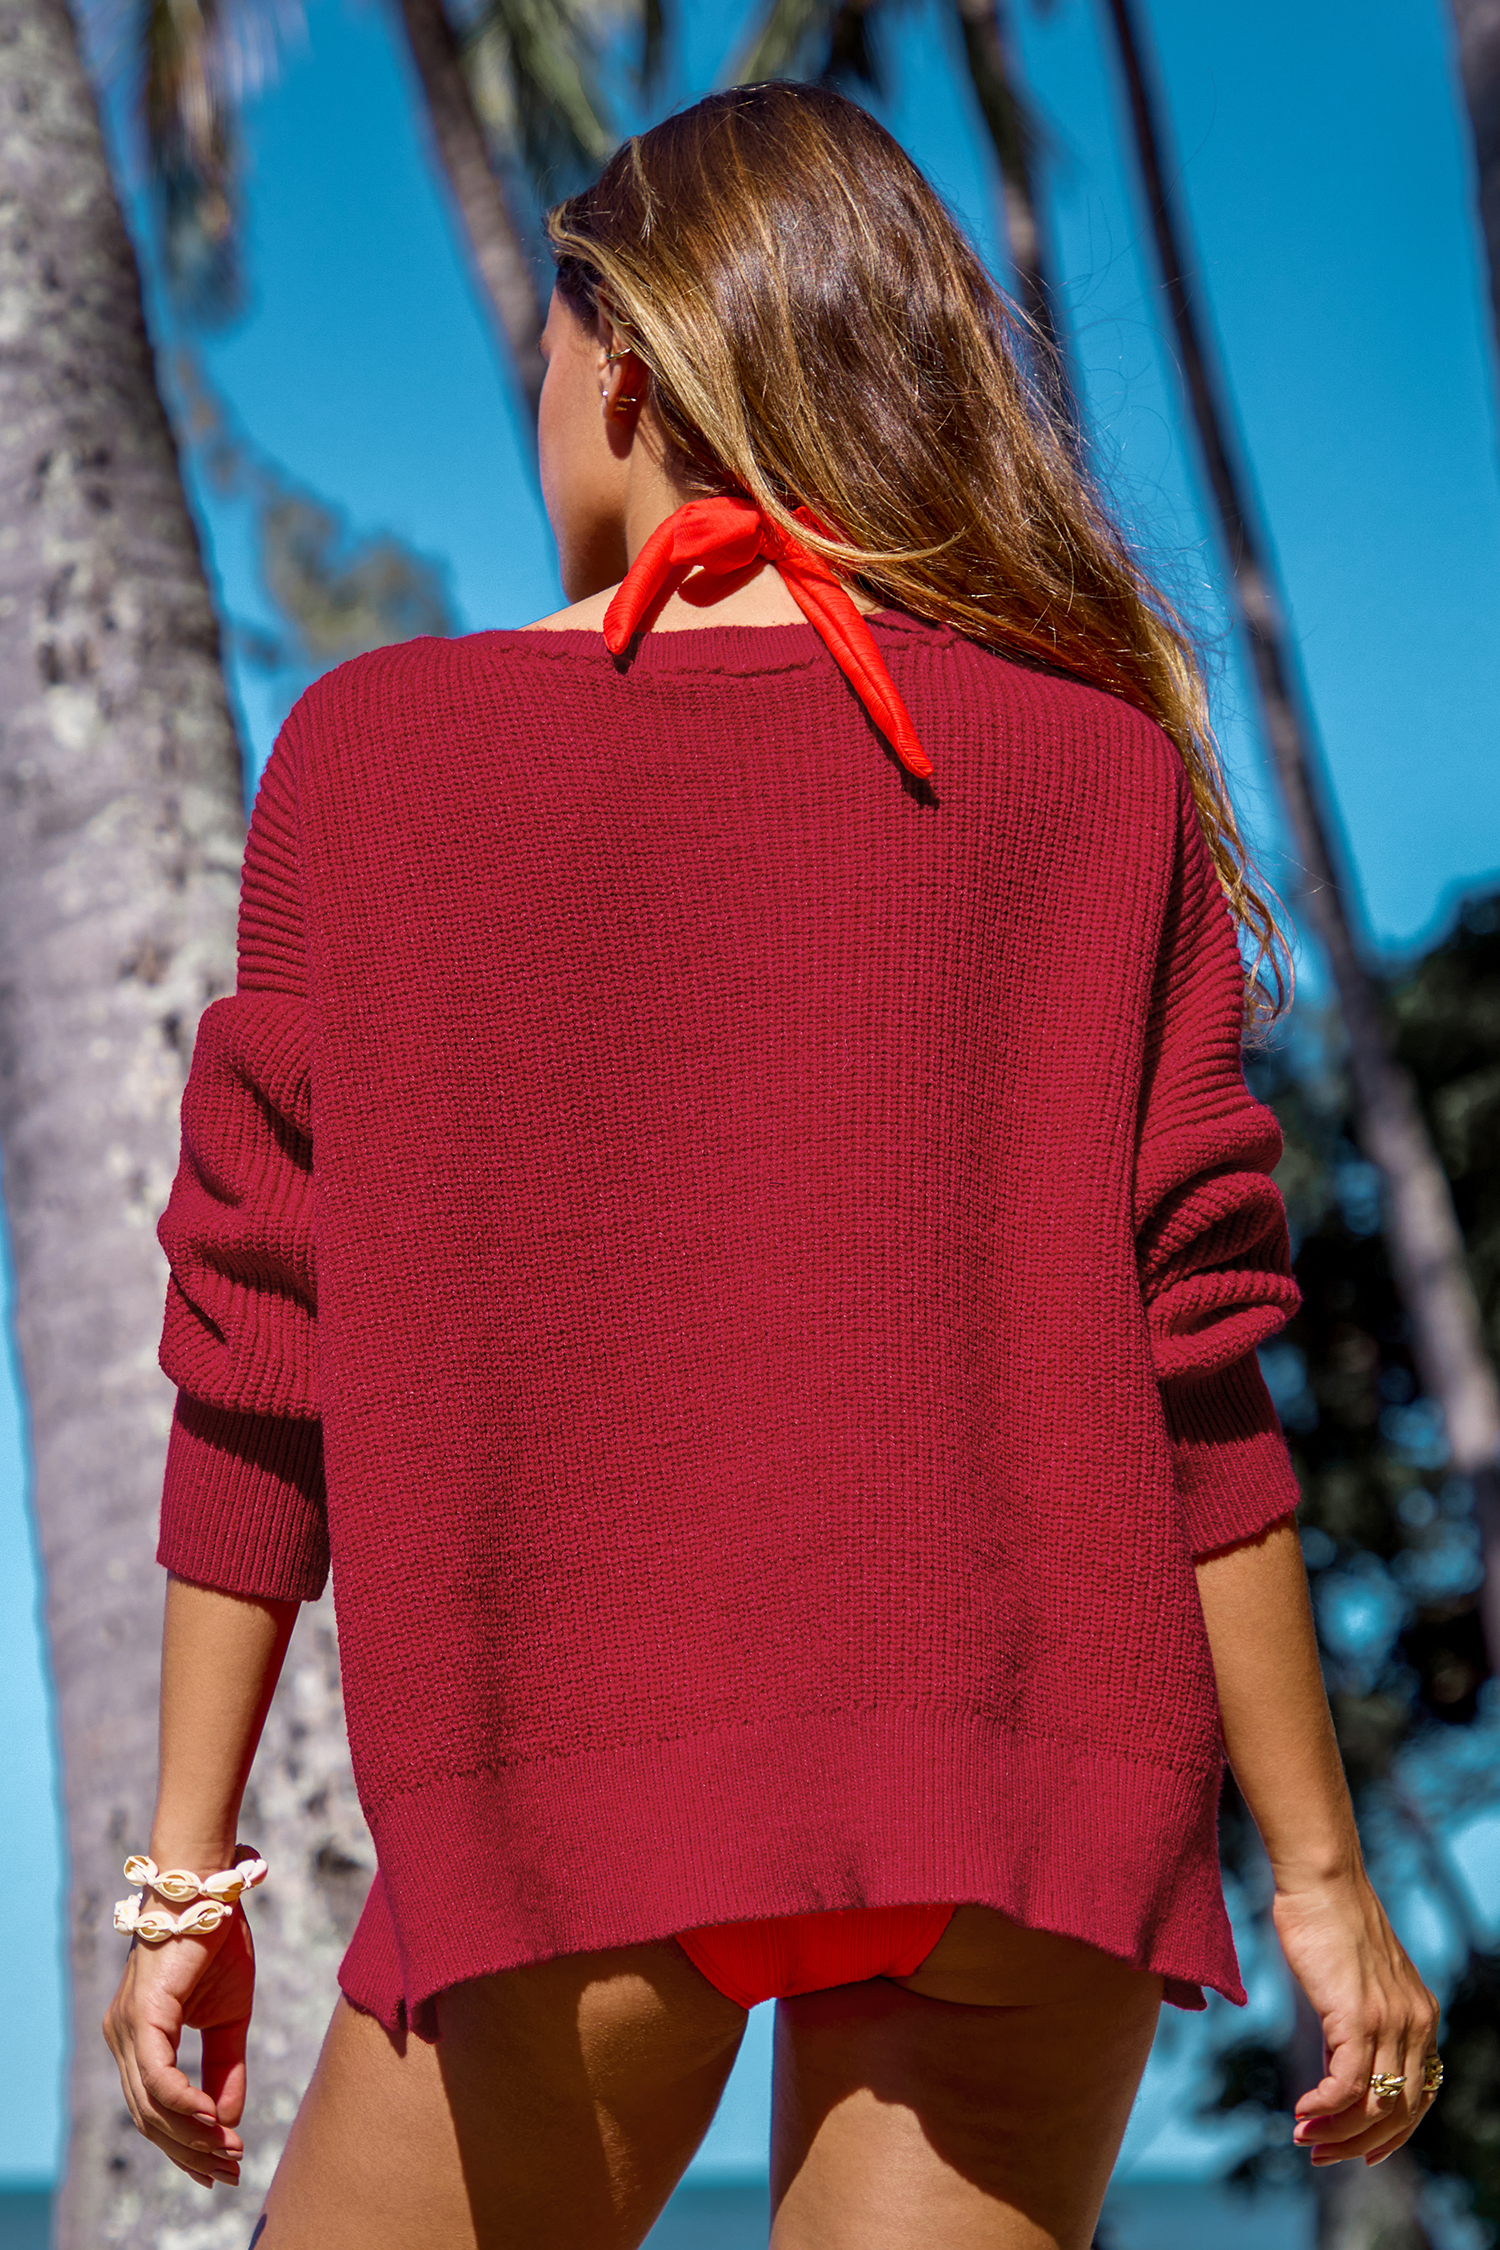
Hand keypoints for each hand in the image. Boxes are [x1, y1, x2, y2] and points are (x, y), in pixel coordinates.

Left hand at [102, 1906, 254, 2188]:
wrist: (209, 1887)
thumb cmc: (216, 1942)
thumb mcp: (229, 2017)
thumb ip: (225, 2067)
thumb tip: (227, 2121)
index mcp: (137, 2038)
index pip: (154, 2109)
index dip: (187, 2144)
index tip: (223, 2166)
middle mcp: (122, 2038)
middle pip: (150, 2119)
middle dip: (191, 2151)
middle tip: (232, 2169)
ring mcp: (127, 2029)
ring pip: (151, 2107)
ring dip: (192, 2136)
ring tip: (230, 2150)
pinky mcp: (142, 2016)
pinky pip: (158, 2078)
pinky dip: (185, 2105)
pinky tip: (213, 2119)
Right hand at [1272, 1870, 1439, 2167]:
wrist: (1322, 1880)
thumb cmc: (1327, 1922)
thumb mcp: (1356, 1982)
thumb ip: (1359, 2023)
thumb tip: (1337, 2064)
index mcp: (1421, 2017)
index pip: (1419, 2099)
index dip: (1389, 2136)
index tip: (1354, 2152)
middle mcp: (1416, 2024)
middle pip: (1400, 2113)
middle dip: (1357, 2145)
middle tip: (1319, 2154)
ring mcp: (1390, 2022)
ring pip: (1374, 2107)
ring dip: (1335, 2132)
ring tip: (1302, 2136)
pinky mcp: (1358, 2017)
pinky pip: (1347, 2086)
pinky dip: (1323, 2107)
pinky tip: (1300, 2109)